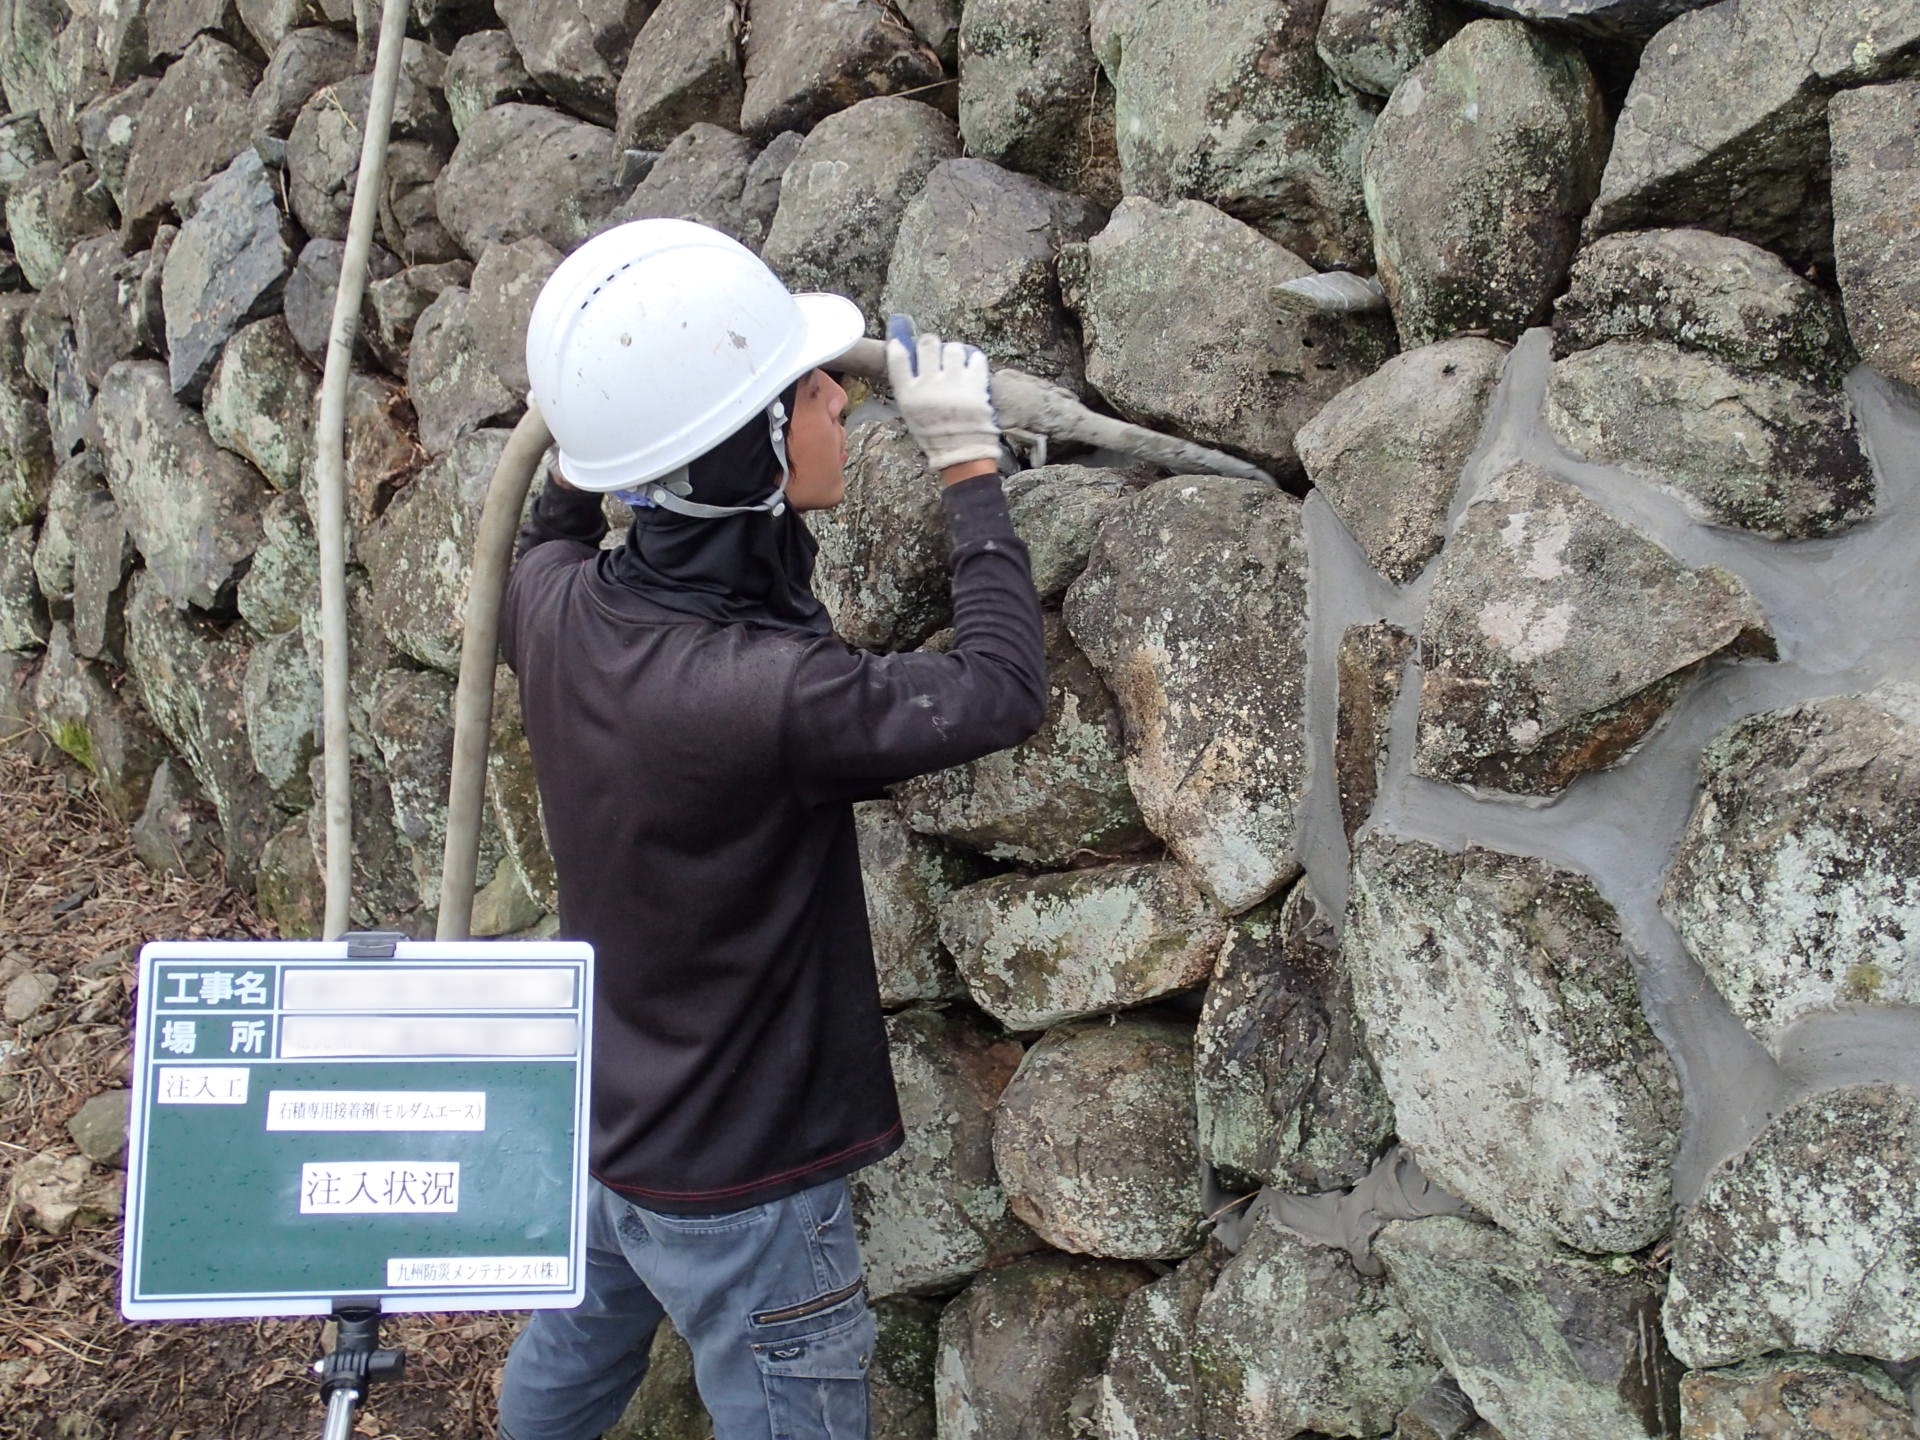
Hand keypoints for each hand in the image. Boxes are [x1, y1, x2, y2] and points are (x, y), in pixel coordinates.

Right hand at [885, 315, 1001, 473]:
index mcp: (909, 395)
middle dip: (931, 344)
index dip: (898, 344)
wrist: (963, 454)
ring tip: (956, 364)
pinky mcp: (976, 385)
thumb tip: (907, 353)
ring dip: (955, 352)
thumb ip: (910, 386)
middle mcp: (929, 386)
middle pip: (927, 344)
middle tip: (936, 351)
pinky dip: (975, 360)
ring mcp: (953, 384)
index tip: (901, 340)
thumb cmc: (935, 434)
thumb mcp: (912, 413)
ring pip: (953, 348)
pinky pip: (976, 358)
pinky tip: (972, 369)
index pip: (897, 358)